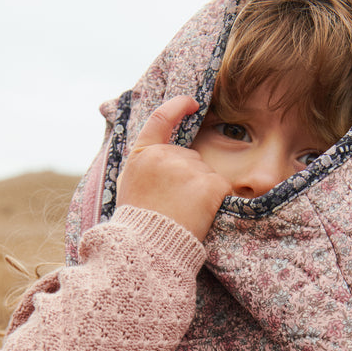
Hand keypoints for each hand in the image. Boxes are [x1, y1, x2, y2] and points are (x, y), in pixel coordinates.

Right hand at [116, 96, 230, 241]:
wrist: (147, 248)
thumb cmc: (138, 224)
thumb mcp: (130, 186)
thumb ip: (147, 166)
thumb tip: (163, 153)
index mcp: (142, 155)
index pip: (161, 118)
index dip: (178, 106)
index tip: (192, 102)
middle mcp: (164, 155)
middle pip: (190, 157)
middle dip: (188, 176)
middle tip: (174, 205)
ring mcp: (188, 168)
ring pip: (206, 172)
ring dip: (201, 190)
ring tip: (184, 212)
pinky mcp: (210, 183)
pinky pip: (221, 186)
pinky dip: (216, 199)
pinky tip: (201, 213)